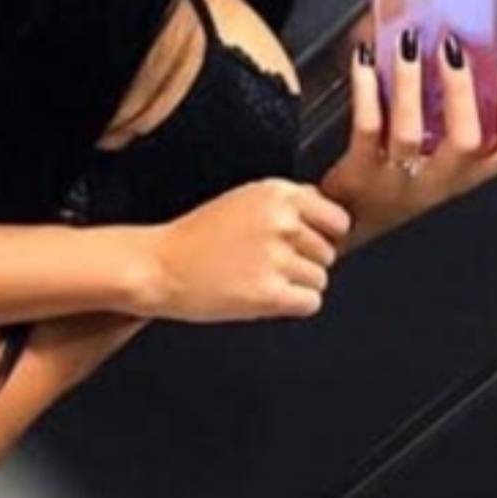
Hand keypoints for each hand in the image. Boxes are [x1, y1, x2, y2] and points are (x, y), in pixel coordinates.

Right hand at [145, 178, 352, 323]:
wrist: (159, 265)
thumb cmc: (197, 237)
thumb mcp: (244, 200)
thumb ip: (288, 204)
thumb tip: (329, 216)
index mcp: (277, 193)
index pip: (337, 219)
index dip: (323, 235)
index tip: (303, 242)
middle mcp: (281, 222)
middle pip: (329, 252)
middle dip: (305, 261)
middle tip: (268, 262)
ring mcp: (276, 258)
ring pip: (320, 279)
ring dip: (296, 284)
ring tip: (260, 277)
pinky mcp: (269, 293)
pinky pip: (310, 303)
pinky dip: (292, 304)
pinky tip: (264, 295)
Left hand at [318, 29, 496, 251]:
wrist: (341, 222)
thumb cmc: (387, 183)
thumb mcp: (428, 158)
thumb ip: (444, 116)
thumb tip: (445, 50)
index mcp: (461, 176)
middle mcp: (435, 182)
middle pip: (466, 141)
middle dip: (463, 89)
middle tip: (452, 49)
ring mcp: (396, 180)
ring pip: (411, 131)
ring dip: (410, 82)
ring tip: (407, 45)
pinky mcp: (359, 173)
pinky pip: (367, 125)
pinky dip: (366, 88)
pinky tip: (365, 61)